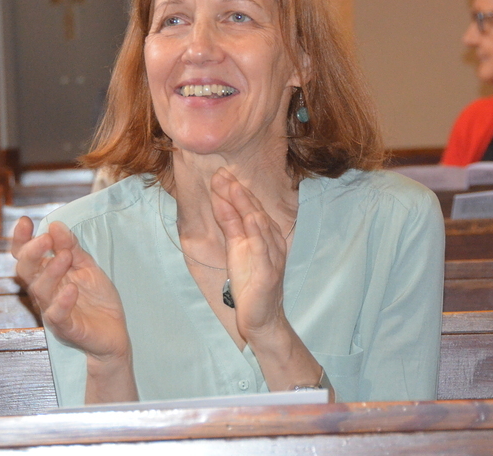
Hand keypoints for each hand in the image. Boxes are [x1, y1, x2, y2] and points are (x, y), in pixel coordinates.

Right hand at [12, 217, 130, 361]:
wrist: (114, 332)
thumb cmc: (96, 299)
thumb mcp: (87, 266)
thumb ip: (72, 248)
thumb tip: (55, 226)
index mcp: (47, 274)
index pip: (26, 256)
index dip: (22, 240)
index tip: (25, 222)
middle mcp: (45, 291)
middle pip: (25, 271)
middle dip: (32, 253)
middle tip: (46, 239)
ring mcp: (53, 310)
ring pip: (40, 290)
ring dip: (51, 271)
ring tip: (65, 257)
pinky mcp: (66, 327)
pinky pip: (57, 315)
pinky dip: (62, 301)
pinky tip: (71, 289)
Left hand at [209, 169, 290, 341]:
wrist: (261, 319)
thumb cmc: (249, 283)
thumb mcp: (235, 248)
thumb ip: (230, 224)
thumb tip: (220, 199)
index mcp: (265, 235)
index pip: (250, 206)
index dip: (235, 190)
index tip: (220, 173)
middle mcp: (271, 241)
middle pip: (254, 210)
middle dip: (237, 191)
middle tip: (221, 173)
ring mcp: (272, 256)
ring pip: (259, 224)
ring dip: (244, 204)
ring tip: (231, 187)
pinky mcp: (268, 272)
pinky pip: (262, 248)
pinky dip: (256, 231)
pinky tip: (249, 217)